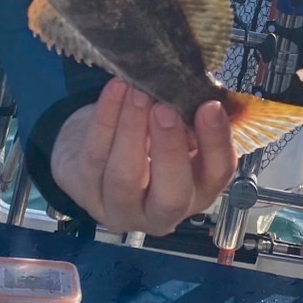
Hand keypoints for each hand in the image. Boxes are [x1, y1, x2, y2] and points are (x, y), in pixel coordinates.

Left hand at [49, 79, 236, 234]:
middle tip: (165, 109)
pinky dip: (105, 119)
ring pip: (124, 178)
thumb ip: (190, 118)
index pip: (217, 174)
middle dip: (169, 151)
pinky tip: (115, 90)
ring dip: (132, 130)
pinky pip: (93, 157)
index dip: (216, 141)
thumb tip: (197, 91)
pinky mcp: (85, 194)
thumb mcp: (178, 129)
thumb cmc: (150, 136)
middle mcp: (162, 212)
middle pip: (171, 196)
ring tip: (138, 91)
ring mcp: (120, 210)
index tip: (210, 106)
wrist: (101, 148)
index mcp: (198, 191)